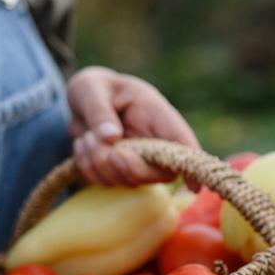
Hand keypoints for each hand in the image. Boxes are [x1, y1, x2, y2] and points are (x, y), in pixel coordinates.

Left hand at [66, 66, 199, 186]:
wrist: (79, 101)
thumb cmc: (94, 88)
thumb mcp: (90, 88)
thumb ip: (99, 111)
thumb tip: (111, 137)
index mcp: (154, 113)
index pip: (181, 141)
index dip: (191, 163)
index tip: (194, 187)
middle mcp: (151, 139)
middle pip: (160, 172)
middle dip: (133, 169)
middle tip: (111, 153)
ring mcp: (136, 159)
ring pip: (128, 179)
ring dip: (100, 162)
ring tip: (86, 135)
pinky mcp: (118, 170)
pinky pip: (104, 181)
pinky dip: (87, 166)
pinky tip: (84, 142)